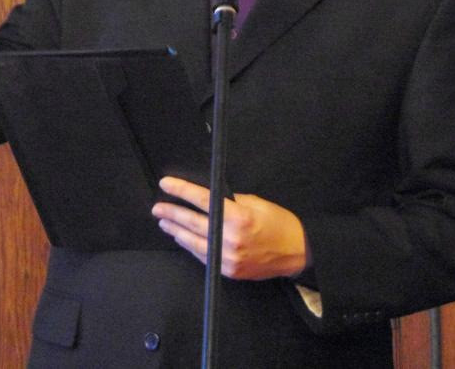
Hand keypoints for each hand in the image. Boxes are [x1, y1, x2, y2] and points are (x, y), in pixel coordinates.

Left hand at [152, 176, 307, 279]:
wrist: (297, 252)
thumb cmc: (278, 222)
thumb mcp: (255, 202)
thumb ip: (230, 202)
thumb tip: (207, 200)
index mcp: (238, 216)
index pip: (202, 200)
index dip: (181, 191)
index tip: (166, 184)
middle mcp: (230, 238)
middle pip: (192, 222)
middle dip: (172, 213)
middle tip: (157, 208)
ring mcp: (228, 257)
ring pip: (194, 243)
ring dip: (177, 231)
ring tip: (165, 223)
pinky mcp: (228, 271)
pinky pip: (204, 257)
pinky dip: (191, 246)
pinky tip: (183, 239)